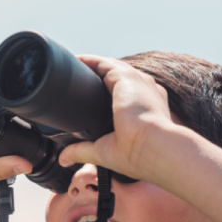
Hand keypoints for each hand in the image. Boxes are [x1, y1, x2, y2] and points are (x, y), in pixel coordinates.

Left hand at [57, 56, 178, 181]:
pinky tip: (76, 62)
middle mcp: (145, 92)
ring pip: (110, 68)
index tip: (91, 95)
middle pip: (117, 78)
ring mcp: (137, 82)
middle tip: (77, 80)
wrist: (156, 148)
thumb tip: (65, 159)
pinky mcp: (126, 77)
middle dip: (98, 77)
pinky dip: (89, 61)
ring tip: (74, 66)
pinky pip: (103, 63)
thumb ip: (84, 151)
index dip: (107, 93)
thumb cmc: (139, 154)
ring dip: (92, 66)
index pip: (126, 94)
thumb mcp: (107, 152)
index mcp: (148, 107)